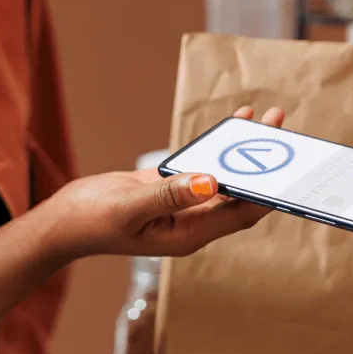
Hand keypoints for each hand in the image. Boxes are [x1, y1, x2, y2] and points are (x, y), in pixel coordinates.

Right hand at [43, 105, 286, 260]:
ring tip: (269, 119)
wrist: (64, 221)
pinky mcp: (170, 187)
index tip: (288, 167)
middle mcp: (193, 221)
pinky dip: (219, 146)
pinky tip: (234, 123)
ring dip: (247, 150)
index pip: (241, 214)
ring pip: (226, 177)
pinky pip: (204, 165)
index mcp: (189, 234)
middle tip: (283, 129)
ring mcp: (183, 204)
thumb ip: (168, 195)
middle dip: (265, 164)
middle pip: (241, 193)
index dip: (268, 192)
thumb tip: (211, 181)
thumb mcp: (129, 208)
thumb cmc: (91, 220)